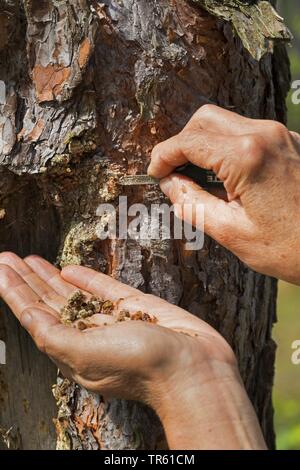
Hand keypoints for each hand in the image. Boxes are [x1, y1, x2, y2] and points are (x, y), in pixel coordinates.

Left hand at [0, 252, 265, 448]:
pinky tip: (70, 269)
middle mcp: (88, 336)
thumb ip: (54, 336)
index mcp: (71, 350)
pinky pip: (104, 289)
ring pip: (73, 294)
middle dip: (27, 280)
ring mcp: (111, 321)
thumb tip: (29, 315)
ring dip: (50, 276)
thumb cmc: (142, 367)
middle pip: (49, 302)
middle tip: (8, 257)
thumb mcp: (87, 355)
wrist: (194, 368)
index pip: (35, 316)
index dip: (15, 292)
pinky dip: (86, 278)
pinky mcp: (135, 307)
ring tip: (31, 259)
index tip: (2, 268)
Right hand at [148, 105, 299, 284]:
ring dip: (204, 143)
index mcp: (246, 156)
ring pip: (225, 121)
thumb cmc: (291, 248)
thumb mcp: (232, 232)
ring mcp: (281, 134)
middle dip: (182, 143)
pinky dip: (226, 146)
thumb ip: (192, 203)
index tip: (154, 173)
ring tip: (198, 178)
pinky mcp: (290, 141)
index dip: (163, 156)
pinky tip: (226, 176)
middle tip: (174, 173)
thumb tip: (169, 184)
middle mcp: (264, 134)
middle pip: (204, 119)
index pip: (188, 141)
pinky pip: (247, 132)